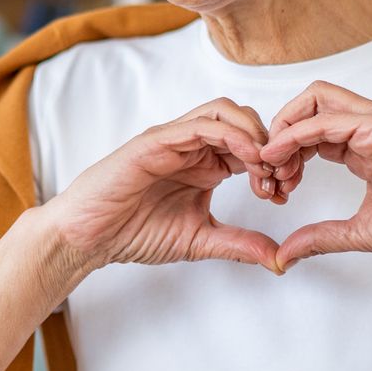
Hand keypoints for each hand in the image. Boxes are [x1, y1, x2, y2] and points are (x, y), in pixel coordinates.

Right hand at [46, 98, 282, 272]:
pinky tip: (246, 158)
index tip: (282, 194)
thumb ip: (238, 244)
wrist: (89, 236)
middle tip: (280, 177)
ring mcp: (175, 140)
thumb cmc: (134, 232)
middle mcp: (192, 146)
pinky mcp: (157, 140)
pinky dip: (230, 134)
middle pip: (245, 120)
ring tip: (266, 164)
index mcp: (205, 164)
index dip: (274, 164)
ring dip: (253, 133)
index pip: (251, 146)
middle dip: (270, 145)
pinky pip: (200, 124)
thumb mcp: (200, 240)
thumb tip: (278, 258)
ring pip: (225, 112)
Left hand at [259, 81, 371, 269]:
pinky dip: (295, 133)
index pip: (313, 131)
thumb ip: (321, 237)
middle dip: (280, 133)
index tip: (275, 185)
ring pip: (315, 99)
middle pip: (309, 106)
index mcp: (365, 145)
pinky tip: (279, 155)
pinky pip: (325, 118)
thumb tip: (287, 254)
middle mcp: (368, 125)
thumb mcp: (360, 231)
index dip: (287, 152)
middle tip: (267, 171)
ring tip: (270, 161)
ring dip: (284, 127)